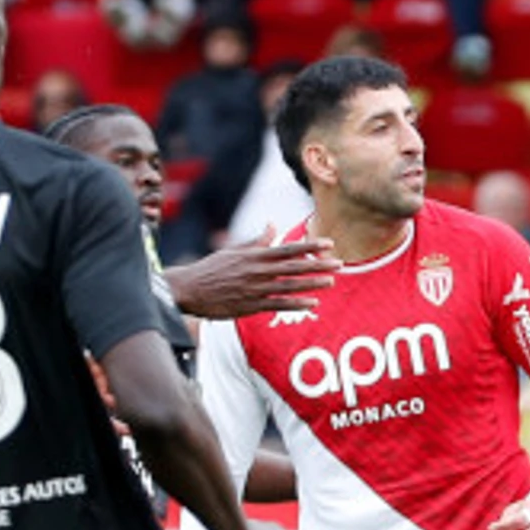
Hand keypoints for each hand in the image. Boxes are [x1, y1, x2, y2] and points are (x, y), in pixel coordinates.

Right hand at [167, 236, 340, 319]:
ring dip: (311, 284)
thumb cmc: (212, 269)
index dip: (310, 246)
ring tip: (331, 281)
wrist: (188, 289)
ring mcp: (255, 288)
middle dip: (318, 265)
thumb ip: (257, 241)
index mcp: (254, 255)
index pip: (288, 248)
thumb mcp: (234, 251)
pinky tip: (312, 303)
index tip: (330, 244)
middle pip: (293, 266)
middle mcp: (257, 271)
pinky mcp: (250, 305)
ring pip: (289, 285)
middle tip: (340, 263)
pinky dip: (295, 304)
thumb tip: (273, 224)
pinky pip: (277, 304)